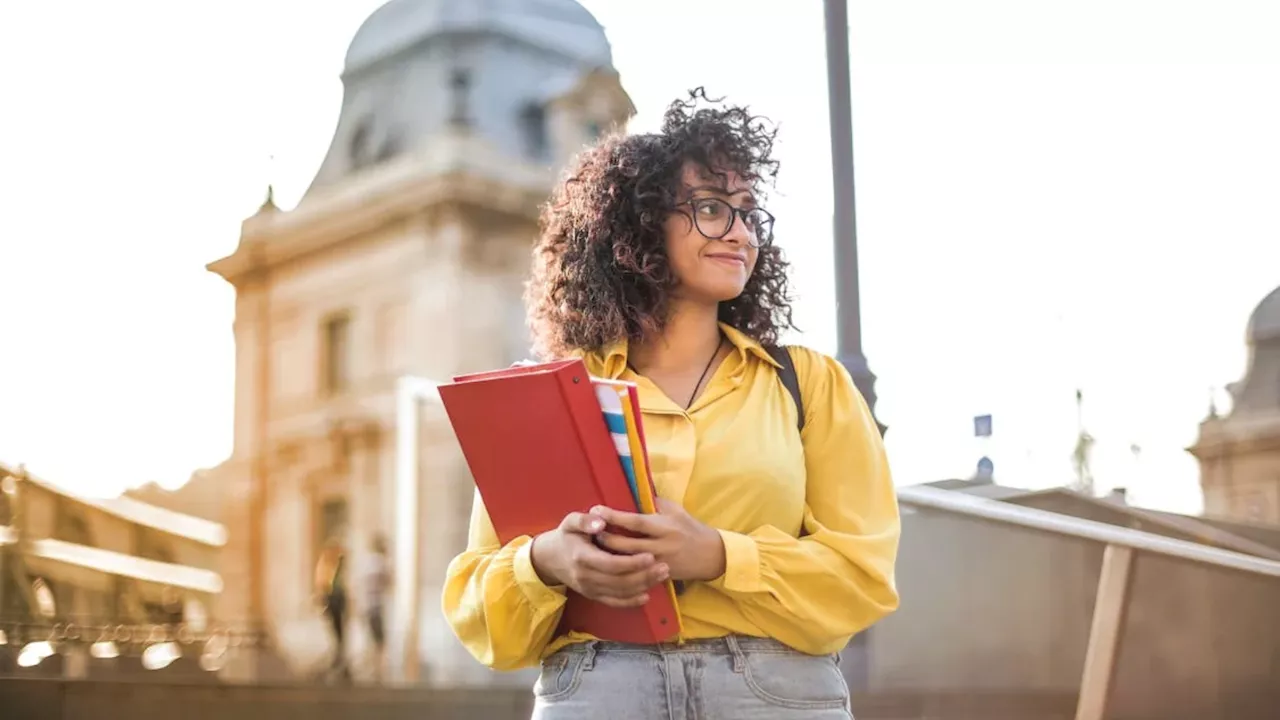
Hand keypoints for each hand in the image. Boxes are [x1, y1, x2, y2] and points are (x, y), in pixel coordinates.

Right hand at [530, 511, 669, 607]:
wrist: (549, 558)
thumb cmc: (566, 536)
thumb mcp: (570, 522)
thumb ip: (585, 520)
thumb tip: (601, 522)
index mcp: (582, 557)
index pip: (610, 564)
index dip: (632, 563)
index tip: (650, 556)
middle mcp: (585, 577)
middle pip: (619, 581)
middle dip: (644, 576)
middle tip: (664, 567)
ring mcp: (589, 589)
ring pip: (619, 592)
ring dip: (643, 586)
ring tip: (662, 576)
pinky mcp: (592, 595)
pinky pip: (613, 602)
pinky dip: (630, 602)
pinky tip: (646, 595)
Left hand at [592, 499, 725, 582]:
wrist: (711, 555)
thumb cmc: (691, 528)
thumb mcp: (676, 511)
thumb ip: (656, 503)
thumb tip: (634, 492)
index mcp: (665, 527)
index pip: (635, 522)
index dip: (614, 516)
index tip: (596, 509)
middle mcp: (661, 546)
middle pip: (627, 545)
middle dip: (606, 538)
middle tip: (589, 531)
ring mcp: (659, 563)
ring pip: (628, 562)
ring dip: (610, 555)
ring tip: (594, 547)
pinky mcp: (659, 576)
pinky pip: (636, 574)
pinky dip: (620, 569)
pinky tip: (607, 565)